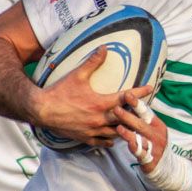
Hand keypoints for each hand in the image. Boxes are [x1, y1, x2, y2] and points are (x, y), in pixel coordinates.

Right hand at [35, 47, 153, 146]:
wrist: (41, 109)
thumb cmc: (59, 92)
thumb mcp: (77, 75)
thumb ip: (93, 62)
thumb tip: (104, 48)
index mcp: (100, 103)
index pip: (126, 98)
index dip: (140, 92)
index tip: (150, 88)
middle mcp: (99, 119)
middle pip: (126, 119)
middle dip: (137, 114)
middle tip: (146, 110)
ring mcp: (92, 130)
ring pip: (117, 133)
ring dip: (126, 128)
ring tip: (134, 124)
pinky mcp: (85, 138)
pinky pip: (103, 143)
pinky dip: (111, 140)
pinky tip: (115, 137)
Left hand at [115, 93, 170, 171]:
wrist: (165, 165)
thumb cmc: (153, 142)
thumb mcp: (152, 128)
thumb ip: (142, 118)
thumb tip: (129, 101)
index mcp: (156, 124)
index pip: (145, 111)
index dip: (136, 103)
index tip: (127, 94)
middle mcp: (156, 134)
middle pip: (141, 124)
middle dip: (128, 117)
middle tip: (116, 109)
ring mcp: (154, 146)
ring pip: (140, 138)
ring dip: (129, 133)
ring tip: (119, 128)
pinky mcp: (150, 159)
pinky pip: (142, 153)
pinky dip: (135, 148)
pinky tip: (129, 145)